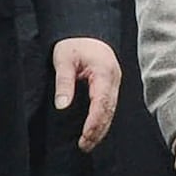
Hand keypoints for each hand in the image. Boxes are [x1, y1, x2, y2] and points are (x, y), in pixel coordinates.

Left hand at [52, 37, 120, 152]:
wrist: (85, 30)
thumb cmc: (74, 43)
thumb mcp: (64, 60)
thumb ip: (64, 83)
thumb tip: (62, 106)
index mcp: (104, 73)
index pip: (101, 103)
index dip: (94, 122)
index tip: (85, 136)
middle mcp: (113, 80)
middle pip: (109, 110)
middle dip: (98, 130)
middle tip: (84, 146)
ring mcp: (114, 83)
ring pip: (111, 110)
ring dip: (101, 128)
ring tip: (87, 143)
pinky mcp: (110, 85)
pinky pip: (109, 106)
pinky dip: (102, 119)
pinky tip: (93, 130)